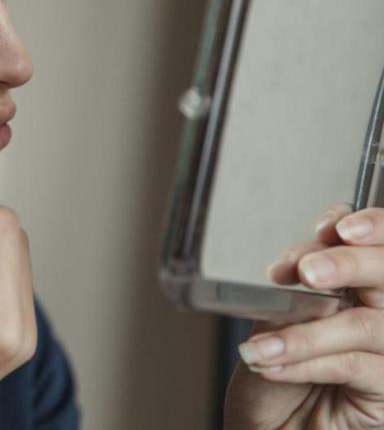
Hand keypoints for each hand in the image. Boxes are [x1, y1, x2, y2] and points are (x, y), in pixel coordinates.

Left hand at [224, 203, 383, 428]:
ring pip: (365, 324)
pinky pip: (354, 365)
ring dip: (306, 332)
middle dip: (348, 263)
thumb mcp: (275, 319)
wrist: (263, 429)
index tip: (332, 227)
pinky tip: (271, 365)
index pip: (379, 243)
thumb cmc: (271, 375)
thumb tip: (307, 261)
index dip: (371, 225)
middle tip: (308, 272)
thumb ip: (297, 288)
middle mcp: (383, 314)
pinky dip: (306, 362)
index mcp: (360, 287)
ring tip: (262, 345)